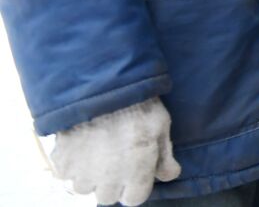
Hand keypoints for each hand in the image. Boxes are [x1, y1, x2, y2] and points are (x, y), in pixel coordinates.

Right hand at [50, 97, 179, 205]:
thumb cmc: (137, 105)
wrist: (101, 88)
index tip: (135, 170)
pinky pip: (65, 175)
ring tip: (98, 151)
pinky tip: (82, 146)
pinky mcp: (61, 164)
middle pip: (108, 196)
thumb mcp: (160, 126)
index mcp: (135, 175)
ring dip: (91, 175)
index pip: (134, 199)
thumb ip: (165, 156)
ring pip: (84, 188)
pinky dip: (72, 166)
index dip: (136, 185)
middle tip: (116, 158)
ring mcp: (81, 174)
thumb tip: (169, 175)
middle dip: (113, 182)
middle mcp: (107, 181)